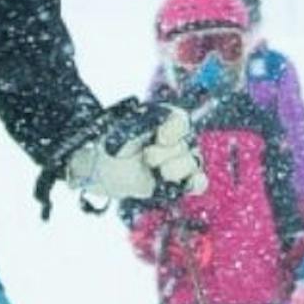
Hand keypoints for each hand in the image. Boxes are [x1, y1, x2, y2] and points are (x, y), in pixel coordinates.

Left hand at [66, 98, 201, 211]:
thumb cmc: (114, 145)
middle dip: (162, 154)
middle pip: (186, 144)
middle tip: (145, 158)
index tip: (160, 138)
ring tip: (155, 171)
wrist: (105, 169)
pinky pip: (199, 182)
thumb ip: (145, 129)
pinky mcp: (181, 182)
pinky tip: (188, 183)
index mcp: (165, 119)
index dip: (174, 131)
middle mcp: (178, 138)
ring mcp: (181, 160)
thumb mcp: (124, 132)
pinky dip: (195, 183)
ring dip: (172, 169)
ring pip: (193, 162)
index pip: (182, 121)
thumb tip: (166, 139)